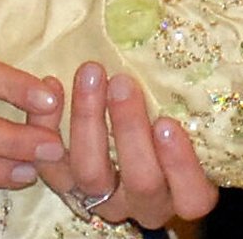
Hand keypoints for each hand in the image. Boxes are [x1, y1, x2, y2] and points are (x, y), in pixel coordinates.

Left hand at [33, 62, 218, 228]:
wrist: (114, 133)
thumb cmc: (161, 114)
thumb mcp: (183, 113)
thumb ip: (187, 98)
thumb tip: (196, 40)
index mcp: (181, 192)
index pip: (192, 197)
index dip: (181, 165)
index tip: (167, 122)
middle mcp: (142, 202)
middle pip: (141, 182)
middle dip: (130, 130)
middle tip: (123, 83)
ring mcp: (101, 197)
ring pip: (91, 174)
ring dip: (89, 120)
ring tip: (91, 74)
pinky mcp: (64, 182)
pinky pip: (50, 162)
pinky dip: (47, 123)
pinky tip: (53, 84)